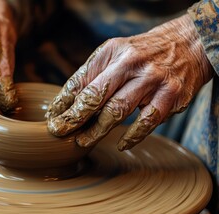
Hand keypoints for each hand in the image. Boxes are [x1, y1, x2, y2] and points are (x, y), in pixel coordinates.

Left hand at [46, 14, 213, 150]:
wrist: (188, 43)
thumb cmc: (142, 54)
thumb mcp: (114, 54)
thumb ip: (93, 76)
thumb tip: (66, 104)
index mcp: (111, 52)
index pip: (80, 81)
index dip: (63, 102)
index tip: (53, 118)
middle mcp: (130, 63)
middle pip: (95, 96)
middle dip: (74, 117)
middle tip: (59, 131)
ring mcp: (152, 80)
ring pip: (117, 111)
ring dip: (97, 130)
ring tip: (82, 141)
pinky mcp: (170, 96)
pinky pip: (146, 122)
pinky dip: (132, 136)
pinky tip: (121, 144)